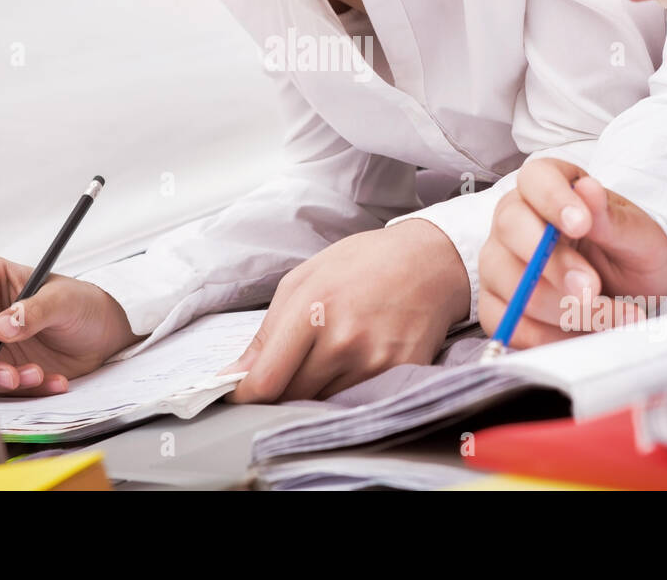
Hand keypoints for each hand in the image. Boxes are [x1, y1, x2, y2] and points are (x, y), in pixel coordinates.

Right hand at [0, 253, 141, 396]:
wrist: (104, 337)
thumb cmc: (83, 303)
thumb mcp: (64, 300)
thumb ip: (34, 310)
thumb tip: (2, 326)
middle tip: (7, 369)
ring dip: (4, 378)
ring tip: (35, 374)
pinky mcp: (4, 368)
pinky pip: (3, 385)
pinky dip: (26, 388)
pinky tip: (52, 380)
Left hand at [221, 220, 470, 402]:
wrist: (429, 262)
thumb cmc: (362, 263)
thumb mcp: (304, 279)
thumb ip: (268, 331)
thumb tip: (238, 373)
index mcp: (312, 309)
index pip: (266, 379)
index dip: (245, 394)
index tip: (237, 394)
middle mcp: (343, 341)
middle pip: (291, 397)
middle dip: (279, 390)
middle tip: (285, 371)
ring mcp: (374, 362)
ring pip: (322, 404)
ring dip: (313, 392)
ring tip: (325, 360)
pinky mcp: (399, 376)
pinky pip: (356, 403)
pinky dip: (344, 393)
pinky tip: (350, 367)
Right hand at [479, 158, 666, 349]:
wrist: (632, 298)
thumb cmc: (631, 257)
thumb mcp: (640, 237)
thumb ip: (612, 219)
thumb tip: (588, 189)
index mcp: (550, 188)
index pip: (535, 179)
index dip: (553, 199)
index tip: (581, 224)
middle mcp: (515, 220)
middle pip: (511, 229)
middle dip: (555, 264)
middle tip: (592, 287)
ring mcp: (499, 264)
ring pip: (514, 284)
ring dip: (566, 309)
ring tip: (613, 315)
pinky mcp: (496, 306)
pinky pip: (511, 324)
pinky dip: (553, 337)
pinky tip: (585, 334)